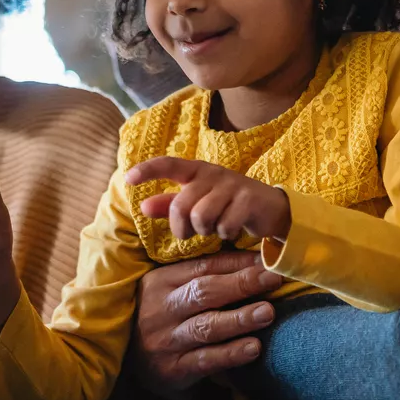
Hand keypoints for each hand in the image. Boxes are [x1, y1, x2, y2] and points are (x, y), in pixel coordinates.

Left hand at [126, 157, 291, 244]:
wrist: (271, 209)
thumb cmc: (227, 205)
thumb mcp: (198, 203)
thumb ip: (170, 205)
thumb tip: (142, 206)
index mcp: (197, 171)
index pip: (168, 164)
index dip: (147, 170)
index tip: (128, 179)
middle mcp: (212, 173)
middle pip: (181, 205)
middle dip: (182, 227)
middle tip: (192, 233)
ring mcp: (232, 185)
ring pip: (201, 216)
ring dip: (206, 231)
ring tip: (215, 228)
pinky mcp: (248, 199)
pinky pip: (223, 226)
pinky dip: (224, 235)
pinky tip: (231, 230)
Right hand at [129, 251, 283, 399]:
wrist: (127, 363)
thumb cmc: (159, 319)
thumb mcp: (168, 292)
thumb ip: (199, 279)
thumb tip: (251, 262)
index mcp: (159, 282)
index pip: (202, 267)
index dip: (236, 262)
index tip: (266, 260)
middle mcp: (160, 309)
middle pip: (204, 292)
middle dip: (241, 284)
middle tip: (272, 279)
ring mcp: (166, 341)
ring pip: (206, 326)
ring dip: (240, 318)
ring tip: (268, 312)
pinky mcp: (173, 370)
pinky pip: (206, 360)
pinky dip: (231, 354)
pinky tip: (254, 348)